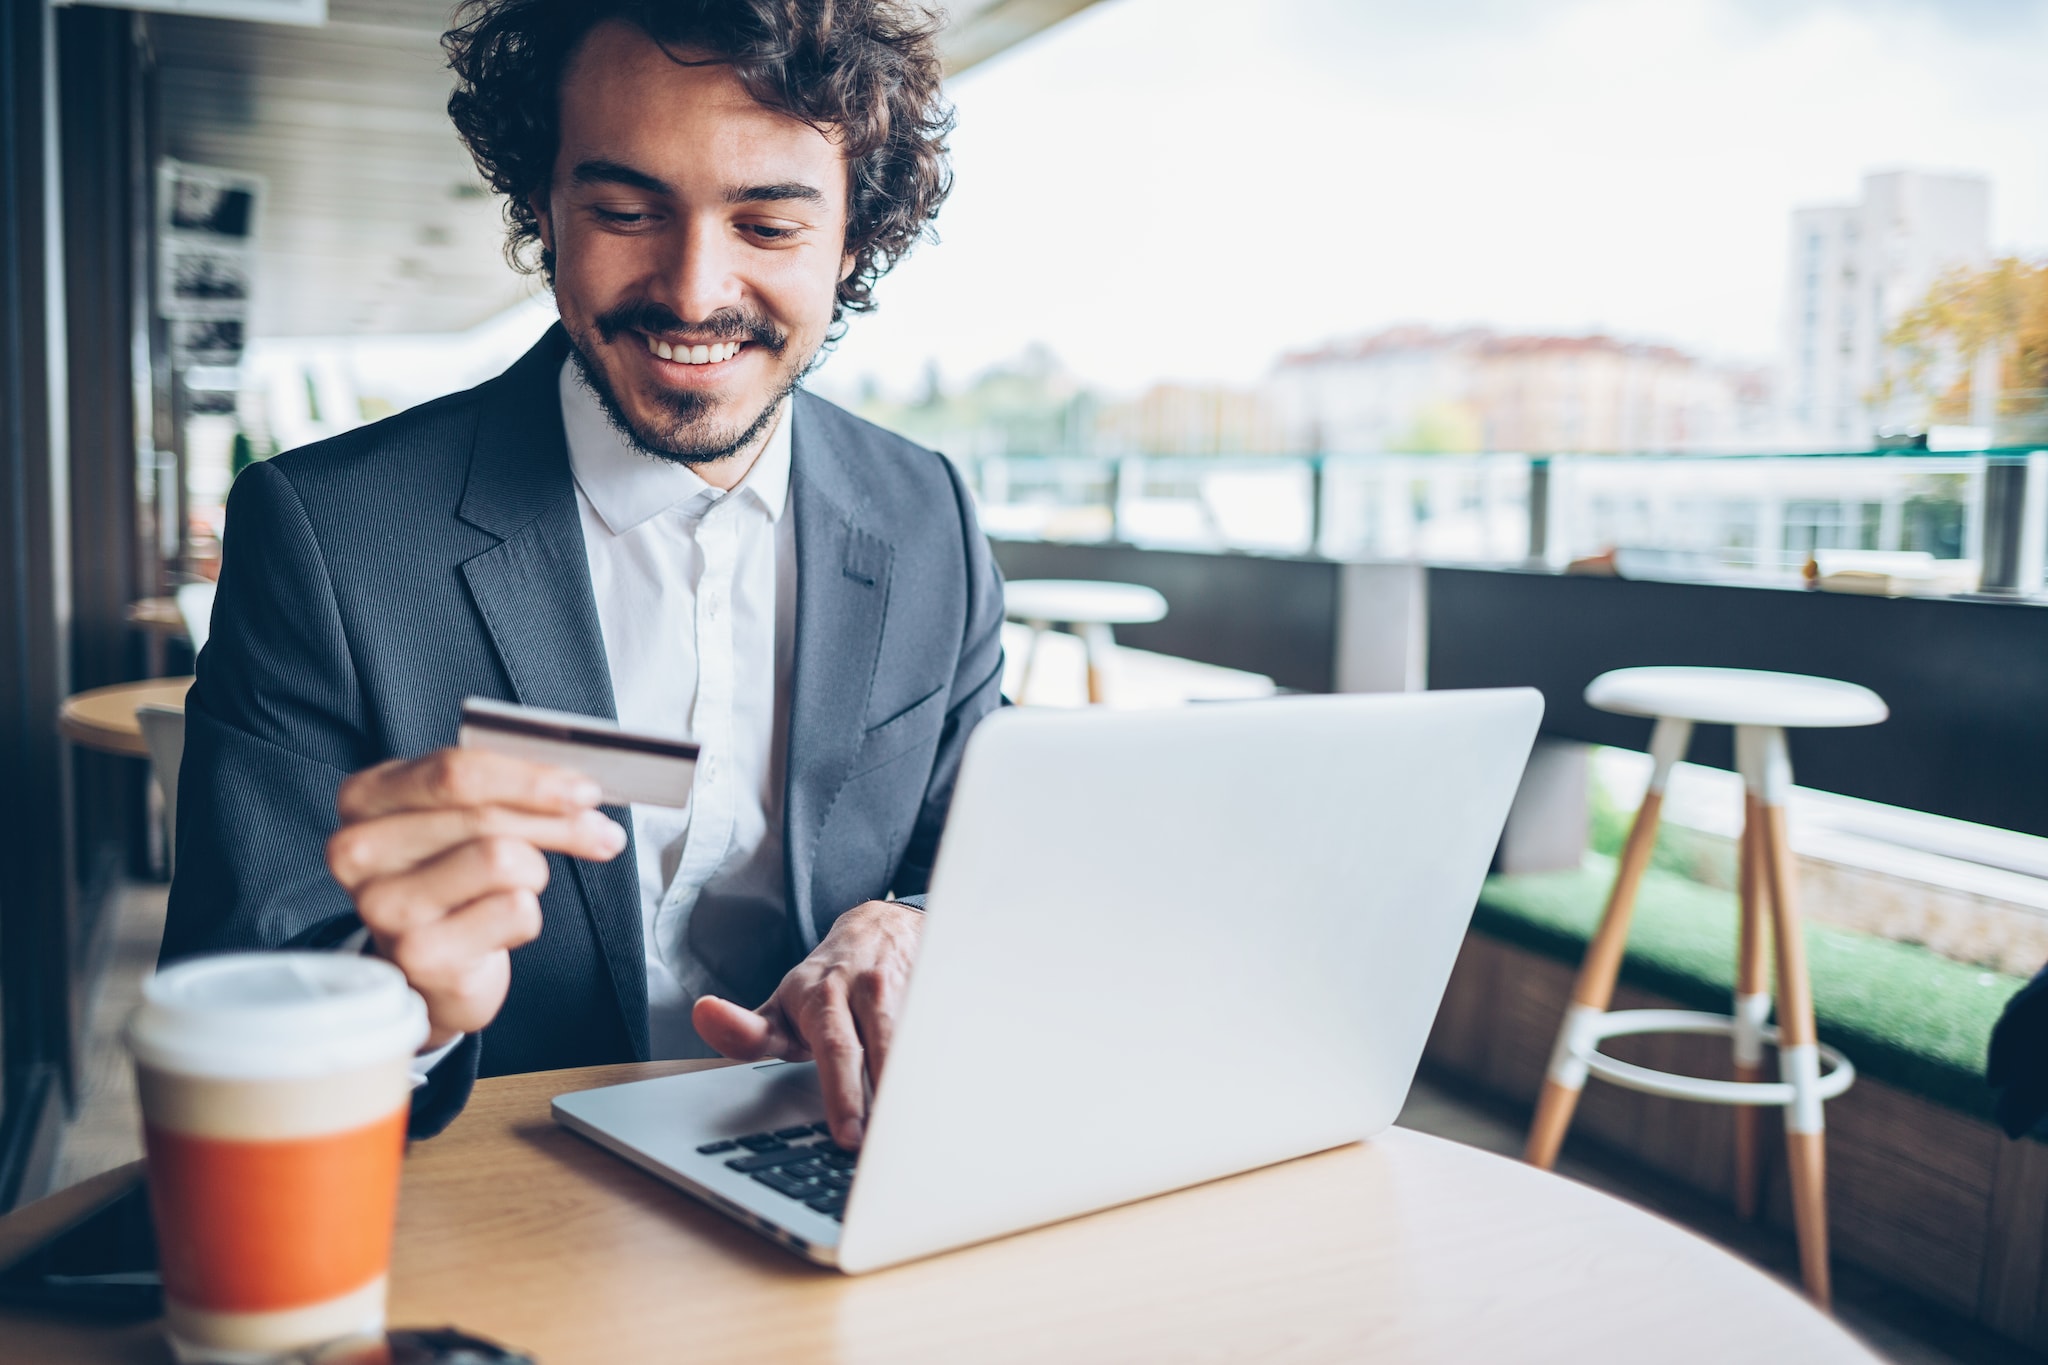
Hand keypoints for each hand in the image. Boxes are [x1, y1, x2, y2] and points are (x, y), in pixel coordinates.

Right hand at [326, 748, 626, 1048]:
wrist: (429, 967)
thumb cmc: (451, 877)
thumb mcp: (458, 818)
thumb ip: (503, 789)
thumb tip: (578, 787)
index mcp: (365, 798)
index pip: (454, 772)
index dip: (530, 778)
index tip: (586, 789)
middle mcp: (359, 851)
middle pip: (484, 817)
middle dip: (559, 822)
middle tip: (602, 833)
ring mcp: (384, 907)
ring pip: (504, 860)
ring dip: (535, 872)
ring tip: (521, 886)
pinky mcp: (419, 955)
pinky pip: (515, 911)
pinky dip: (527, 916)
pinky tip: (501, 927)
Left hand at [692, 900, 922, 1148]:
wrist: (881, 928)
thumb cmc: (827, 982)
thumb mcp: (782, 1006)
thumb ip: (746, 1030)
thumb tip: (704, 1014)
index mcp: (824, 997)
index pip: (834, 1049)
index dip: (842, 1094)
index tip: (849, 1135)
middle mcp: (868, 991)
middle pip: (882, 1053)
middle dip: (884, 1102)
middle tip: (883, 1151)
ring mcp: (908, 993)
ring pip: (914, 1047)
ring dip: (916, 1092)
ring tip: (916, 1138)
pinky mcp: (938, 996)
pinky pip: (941, 1040)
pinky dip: (942, 1073)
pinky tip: (941, 1107)